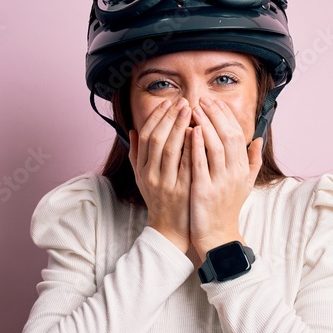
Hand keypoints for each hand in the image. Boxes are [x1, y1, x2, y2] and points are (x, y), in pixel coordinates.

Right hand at [128, 97, 193, 253]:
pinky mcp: (183, 191)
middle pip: (158, 140)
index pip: (146, 137)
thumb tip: (133, 131)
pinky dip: (192, 147)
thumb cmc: (159, 200)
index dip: (157, 118)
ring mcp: (167, 184)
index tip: (168, 103)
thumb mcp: (142, 179)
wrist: (170, 230)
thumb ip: (136, 155)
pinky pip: (188, 165)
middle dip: (170, 118)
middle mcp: (152, 175)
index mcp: (143, 170)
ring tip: (192, 111)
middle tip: (184, 102)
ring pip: (171, 150)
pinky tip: (200, 133)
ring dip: (181, 127)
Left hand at [190, 96, 263, 257]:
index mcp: (243, 169)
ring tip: (194, 109)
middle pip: (229, 136)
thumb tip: (259, 139)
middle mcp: (235, 173)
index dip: (226, 116)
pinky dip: (196, 146)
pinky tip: (189, 131)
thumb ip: (253, 161)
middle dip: (215, 115)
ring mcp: (221, 182)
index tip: (214, 102)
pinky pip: (201, 163)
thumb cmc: (227, 208)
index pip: (237, 134)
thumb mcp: (245, 184)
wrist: (218, 236)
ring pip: (216, 146)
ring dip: (205, 125)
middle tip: (202, 99)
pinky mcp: (205, 191)